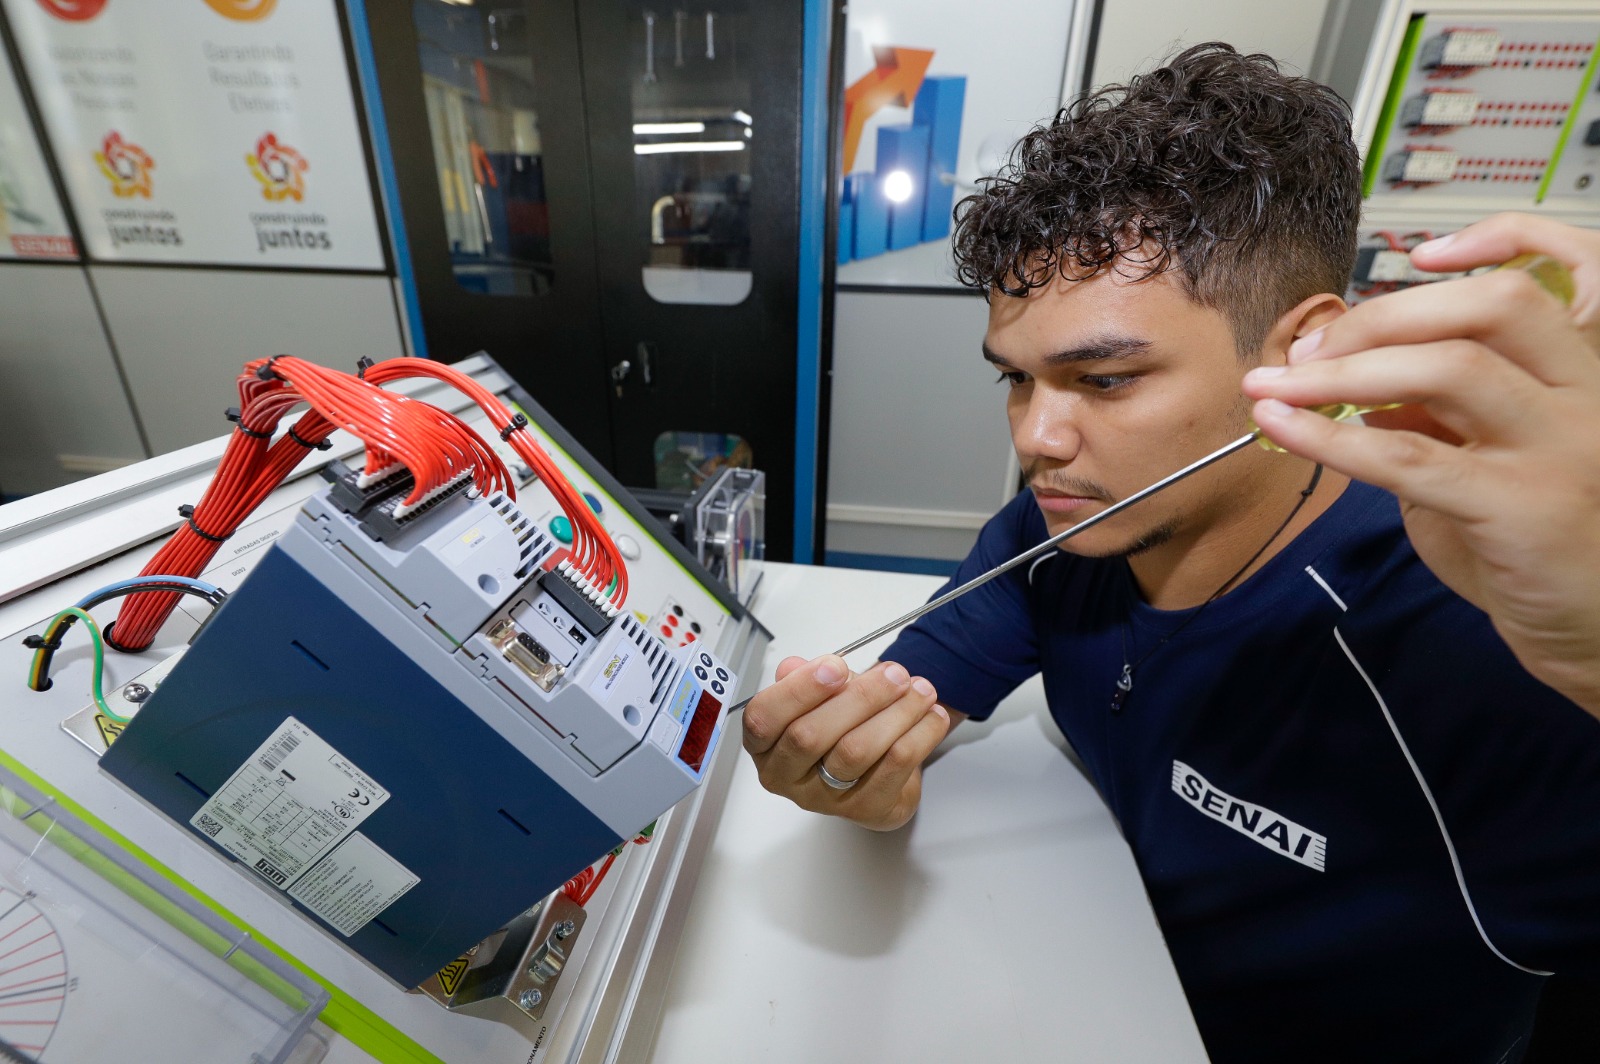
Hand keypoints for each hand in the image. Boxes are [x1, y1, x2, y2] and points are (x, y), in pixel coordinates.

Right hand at [741, 655, 954, 830]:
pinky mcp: (865, 809)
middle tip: (894, 674)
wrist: (877, 768)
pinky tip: (933, 715)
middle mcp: (786, 776)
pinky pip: (893, 768)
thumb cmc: (840, 724)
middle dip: (859, 697)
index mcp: (764, 744)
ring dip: (895, 713)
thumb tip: (795, 666)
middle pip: (810, 736)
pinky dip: (919, 735)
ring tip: (921, 689)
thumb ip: (807, 678)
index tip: (836, 665)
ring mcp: (824, 798)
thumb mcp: (821, 694)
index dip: (799, 690)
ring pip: (855, 751)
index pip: (762, 719)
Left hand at [1241, 213, 1599, 716]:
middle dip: (1381, 315)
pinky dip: (1330, 436)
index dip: (1434, 280)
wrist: (1594, 633)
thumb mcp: (1483, 461)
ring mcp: (1561, 449)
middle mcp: (1584, 398)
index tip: (1364, 297)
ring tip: (1273, 385)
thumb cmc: (1530, 544)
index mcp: (1578, 373)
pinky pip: (1409, 457)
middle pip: (1489, 307)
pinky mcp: (1522, 507)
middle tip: (1309, 347)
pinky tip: (1280, 425)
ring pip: (1450, 369)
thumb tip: (1351, 373)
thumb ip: (1434, 414)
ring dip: (1343, 371)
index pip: (1520, 284)